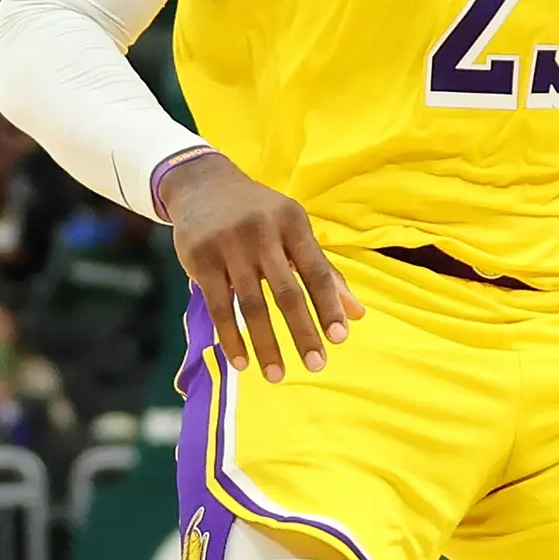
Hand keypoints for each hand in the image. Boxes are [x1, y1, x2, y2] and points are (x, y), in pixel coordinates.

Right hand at [159, 151, 358, 382]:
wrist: (202, 184)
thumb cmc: (258, 213)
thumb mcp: (294, 230)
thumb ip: (325, 271)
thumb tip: (357, 315)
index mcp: (292, 222)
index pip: (317, 270)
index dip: (329, 305)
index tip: (340, 338)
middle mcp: (262, 231)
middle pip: (286, 291)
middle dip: (303, 331)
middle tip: (317, 365)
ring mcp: (229, 246)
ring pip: (252, 304)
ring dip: (267, 344)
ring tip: (277, 375)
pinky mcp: (201, 259)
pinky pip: (219, 307)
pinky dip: (231, 338)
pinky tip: (243, 362)